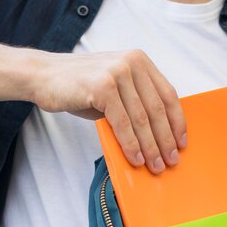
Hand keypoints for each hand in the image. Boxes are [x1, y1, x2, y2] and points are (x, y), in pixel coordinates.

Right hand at [0, 45, 186, 173]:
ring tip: (155, 165)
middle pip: (157, 108)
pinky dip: (131, 144)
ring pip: (142, 118)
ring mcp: (117, 73)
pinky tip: (135, 159)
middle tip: (171, 161)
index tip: (181, 142)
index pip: (168, 94)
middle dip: (166, 139)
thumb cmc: (81, 86)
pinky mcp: (103, 87)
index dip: (177, 121)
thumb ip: (135, 101)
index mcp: (140, 60)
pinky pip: (123, 122)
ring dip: (151, 146)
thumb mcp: (115, 87)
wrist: (44, 76)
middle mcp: (132, 63)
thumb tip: (158, 135)